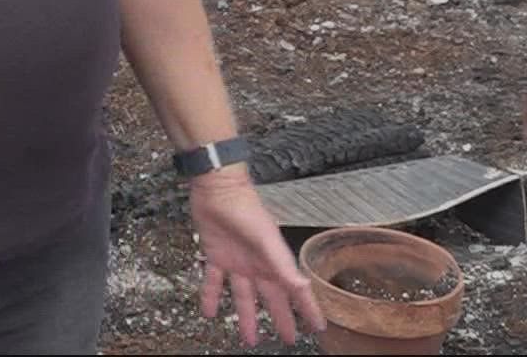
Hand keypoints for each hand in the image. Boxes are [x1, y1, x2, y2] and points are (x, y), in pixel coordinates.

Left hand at [188, 167, 326, 345]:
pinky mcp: (215, 255)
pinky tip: (208, 312)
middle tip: (287, 338)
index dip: (307, 309)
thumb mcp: (266, 239)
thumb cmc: (246, 209)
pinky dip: (210, 297)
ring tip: (249, 338)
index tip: (318, 327)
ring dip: (245, 318)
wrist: (218, 189)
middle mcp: (257, 266)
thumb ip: (282, 264)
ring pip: (242, 297)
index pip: (295, 292)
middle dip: (281, 319)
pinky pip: (212, 281)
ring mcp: (236, 262)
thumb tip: (301, 287)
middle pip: (271, 299)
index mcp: (274, 263)